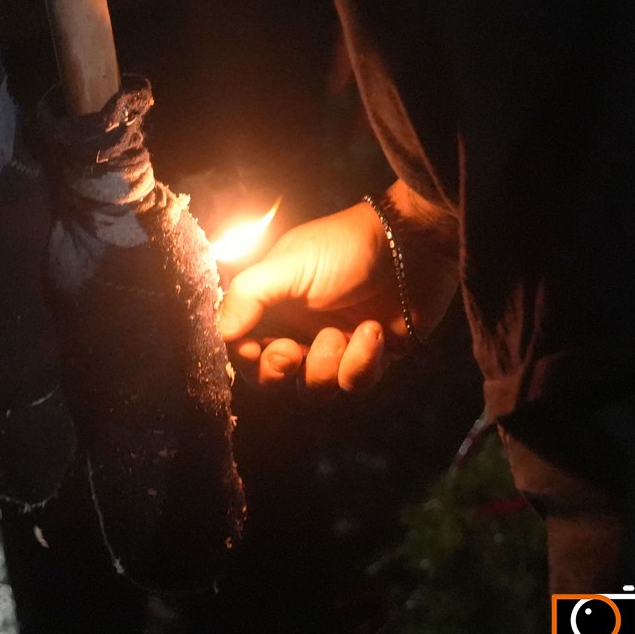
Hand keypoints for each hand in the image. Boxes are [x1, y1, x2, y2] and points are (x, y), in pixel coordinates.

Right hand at [217, 183, 457, 393]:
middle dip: (279, 371)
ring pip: (314, 389)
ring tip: (343, 332)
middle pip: (272, 378)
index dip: (243, 358)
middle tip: (293, 352)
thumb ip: (248, 295)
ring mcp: (334, 346)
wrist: (414, 244)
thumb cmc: (346, 247)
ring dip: (326, 365)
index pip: (241, 347)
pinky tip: (374, 331)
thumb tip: (221, 332)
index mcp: (272, 305)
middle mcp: (298, 329)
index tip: (253, 350)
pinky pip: (354, 383)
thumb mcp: (289, 265)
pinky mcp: (370, 358)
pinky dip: (362, 361)